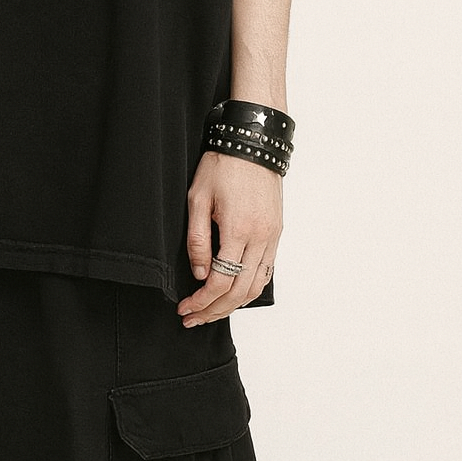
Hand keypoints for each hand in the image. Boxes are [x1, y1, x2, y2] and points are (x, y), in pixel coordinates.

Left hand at [176, 151, 281, 324]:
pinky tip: (233, 292)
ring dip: (234, 305)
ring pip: (257, 286)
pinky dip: (249, 288)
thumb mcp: (198, 198)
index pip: (221, 282)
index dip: (201, 301)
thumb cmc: (223, 164)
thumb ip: (198, 239)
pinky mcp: (277, 232)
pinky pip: (266, 271)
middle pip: (240, 292)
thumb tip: (200, 273)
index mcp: (238, 230)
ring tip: (211, 311)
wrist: (253, 142)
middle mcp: (261, 238)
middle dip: (214, 310)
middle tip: (193, 318)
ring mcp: (272, 236)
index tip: (184, 307)